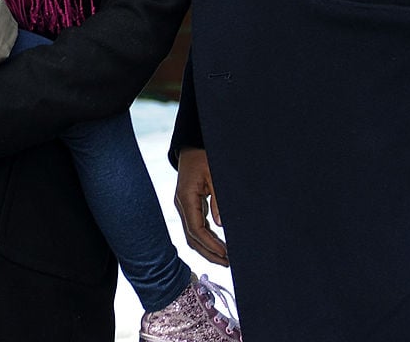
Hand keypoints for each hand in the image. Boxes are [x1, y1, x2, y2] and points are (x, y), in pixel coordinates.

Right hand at [174, 146, 228, 266]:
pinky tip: (218, 244)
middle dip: (209, 252)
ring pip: (192, 235)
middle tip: (227, 263)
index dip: (210, 244)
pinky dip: (205, 238)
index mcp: (186, 197)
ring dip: (207, 248)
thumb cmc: (203, 156)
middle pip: (192, 237)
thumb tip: (220, 225)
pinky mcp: (188, 205)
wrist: (192, 146)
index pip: (195, 229)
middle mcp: (181, 204)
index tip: (225, 253)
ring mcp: (183, 205)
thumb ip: (218, 200)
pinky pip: (195, 226)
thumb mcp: (215, 175)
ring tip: (224, 258)